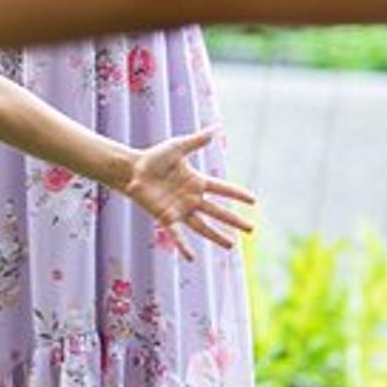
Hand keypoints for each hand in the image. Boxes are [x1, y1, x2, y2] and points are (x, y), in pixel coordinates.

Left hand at [120, 127, 256, 259]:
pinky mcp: (166, 217)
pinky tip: (192, 258)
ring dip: (216, 236)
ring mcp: (180, 209)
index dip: (238, 194)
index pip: (222, 189)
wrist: (132, 169)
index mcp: (197, 182)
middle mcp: (192, 198)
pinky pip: (177, 234)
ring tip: (231, 245)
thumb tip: (216, 128)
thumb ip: (197, 140)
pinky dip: (184, 245)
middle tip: (252, 229)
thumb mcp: (177, 147)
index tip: (254, 201)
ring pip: (202, 226)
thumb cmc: (154, 158)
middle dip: (234, 220)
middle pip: (218, 211)